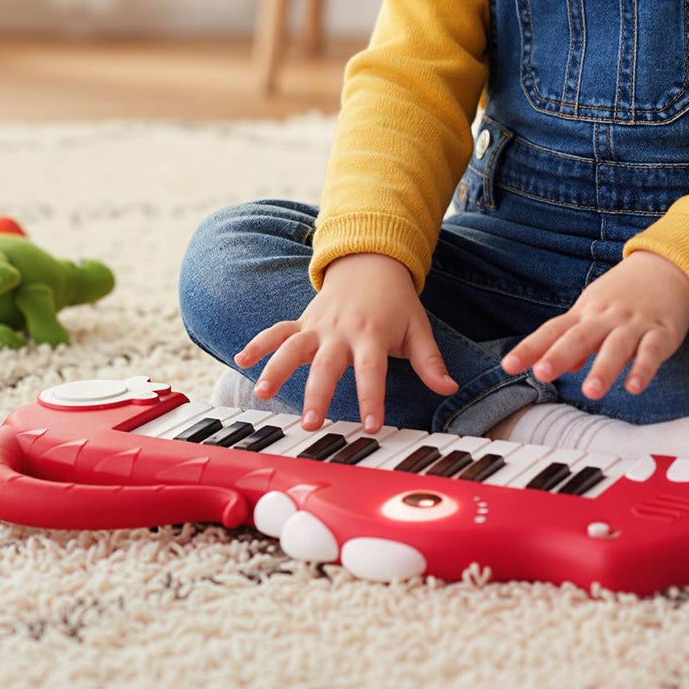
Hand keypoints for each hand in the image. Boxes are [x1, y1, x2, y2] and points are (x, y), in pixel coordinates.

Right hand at [234, 252, 456, 433]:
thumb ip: (429, 361)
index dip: (371, 398)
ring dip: (276, 368)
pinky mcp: (303, 322)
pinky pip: (277, 331)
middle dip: (317, 394)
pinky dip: (258, 344)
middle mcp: (341, 330)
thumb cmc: (396, 302)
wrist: (371, 261)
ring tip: (262, 393)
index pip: (372, 370)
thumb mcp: (418, 328)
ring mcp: (318, 325)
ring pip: (293, 347)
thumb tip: (449, 389)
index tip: (370, 426)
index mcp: (371, 334)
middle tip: (311, 423)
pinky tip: (240, 361)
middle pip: (327, 364)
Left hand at [500, 251, 688, 398]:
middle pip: (580, 336)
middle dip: (560, 355)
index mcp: (585, 313)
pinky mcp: (662, 331)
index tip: (508, 366)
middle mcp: (606, 317)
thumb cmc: (625, 294)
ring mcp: (634, 323)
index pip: (552, 330)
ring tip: (591, 391)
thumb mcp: (595, 311)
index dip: (530, 348)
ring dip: (603, 368)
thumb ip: (576, 339)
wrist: (669, 266)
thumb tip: (559, 365)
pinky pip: (652, 351)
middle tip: (543, 374)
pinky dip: (643, 368)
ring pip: (616, 346)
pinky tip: (634, 387)